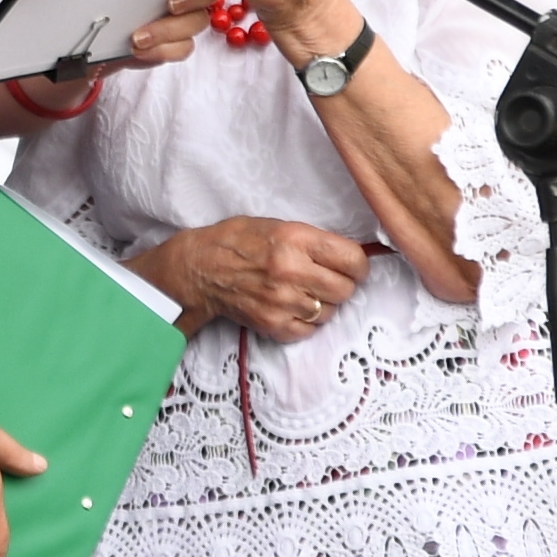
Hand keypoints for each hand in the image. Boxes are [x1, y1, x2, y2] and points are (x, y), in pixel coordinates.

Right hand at [151, 214, 372, 343]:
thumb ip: (313, 240)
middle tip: (327, 281)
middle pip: (345, 290)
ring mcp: (280, 301)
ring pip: (329, 312)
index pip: (353, 260)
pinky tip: (292, 308)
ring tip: (304, 293)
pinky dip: (306, 322)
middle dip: (342, 285)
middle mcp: (290, 271)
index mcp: (295, 240)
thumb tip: (348, 257)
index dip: (358, 265)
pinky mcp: (271, 324)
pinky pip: (309, 330)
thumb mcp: (278, 225)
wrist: (198, 268)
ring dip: (323, 305)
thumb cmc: (238, 242)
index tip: (352, 267)